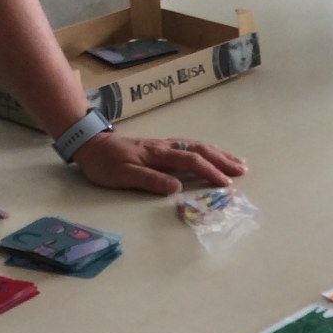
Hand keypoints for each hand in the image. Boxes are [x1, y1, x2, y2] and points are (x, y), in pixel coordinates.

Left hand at [70, 132, 246, 194]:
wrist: (90, 145)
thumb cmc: (105, 163)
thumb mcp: (124, 175)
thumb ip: (151, 181)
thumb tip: (177, 188)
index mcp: (159, 155)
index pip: (191, 161)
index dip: (210, 172)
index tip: (226, 184)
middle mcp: (166, 147)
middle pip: (200, 150)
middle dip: (223, 160)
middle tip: (242, 170)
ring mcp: (165, 146)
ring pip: (198, 146)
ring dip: (219, 154)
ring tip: (237, 162)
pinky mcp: (162, 148)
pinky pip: (191, 147)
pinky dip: (207, 151)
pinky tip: (213, 156)